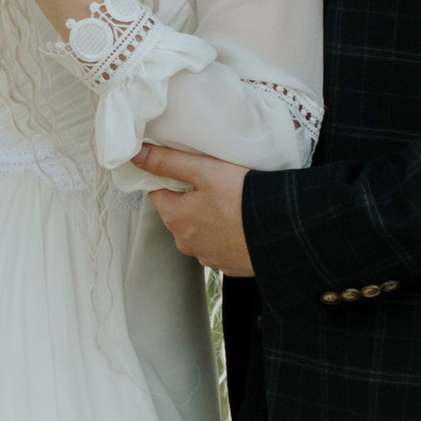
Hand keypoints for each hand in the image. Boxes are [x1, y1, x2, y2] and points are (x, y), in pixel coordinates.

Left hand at [137, 143, 252, 276]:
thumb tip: (136, 155)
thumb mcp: (205, 171)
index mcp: (176, 219)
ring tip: (232, 204)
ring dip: (209, 219)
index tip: (191, 169)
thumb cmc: (245, 199)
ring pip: (199, 230)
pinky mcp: (228, 265)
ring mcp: (208, 257)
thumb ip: (168, 161)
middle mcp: (186, 244)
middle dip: (192, 199)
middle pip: (179, 213)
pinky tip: (241, 223)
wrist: (284, 230)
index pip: (158, 192)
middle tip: (216, 184)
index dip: (172, 177)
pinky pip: (220, 245)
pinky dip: (226, 234)